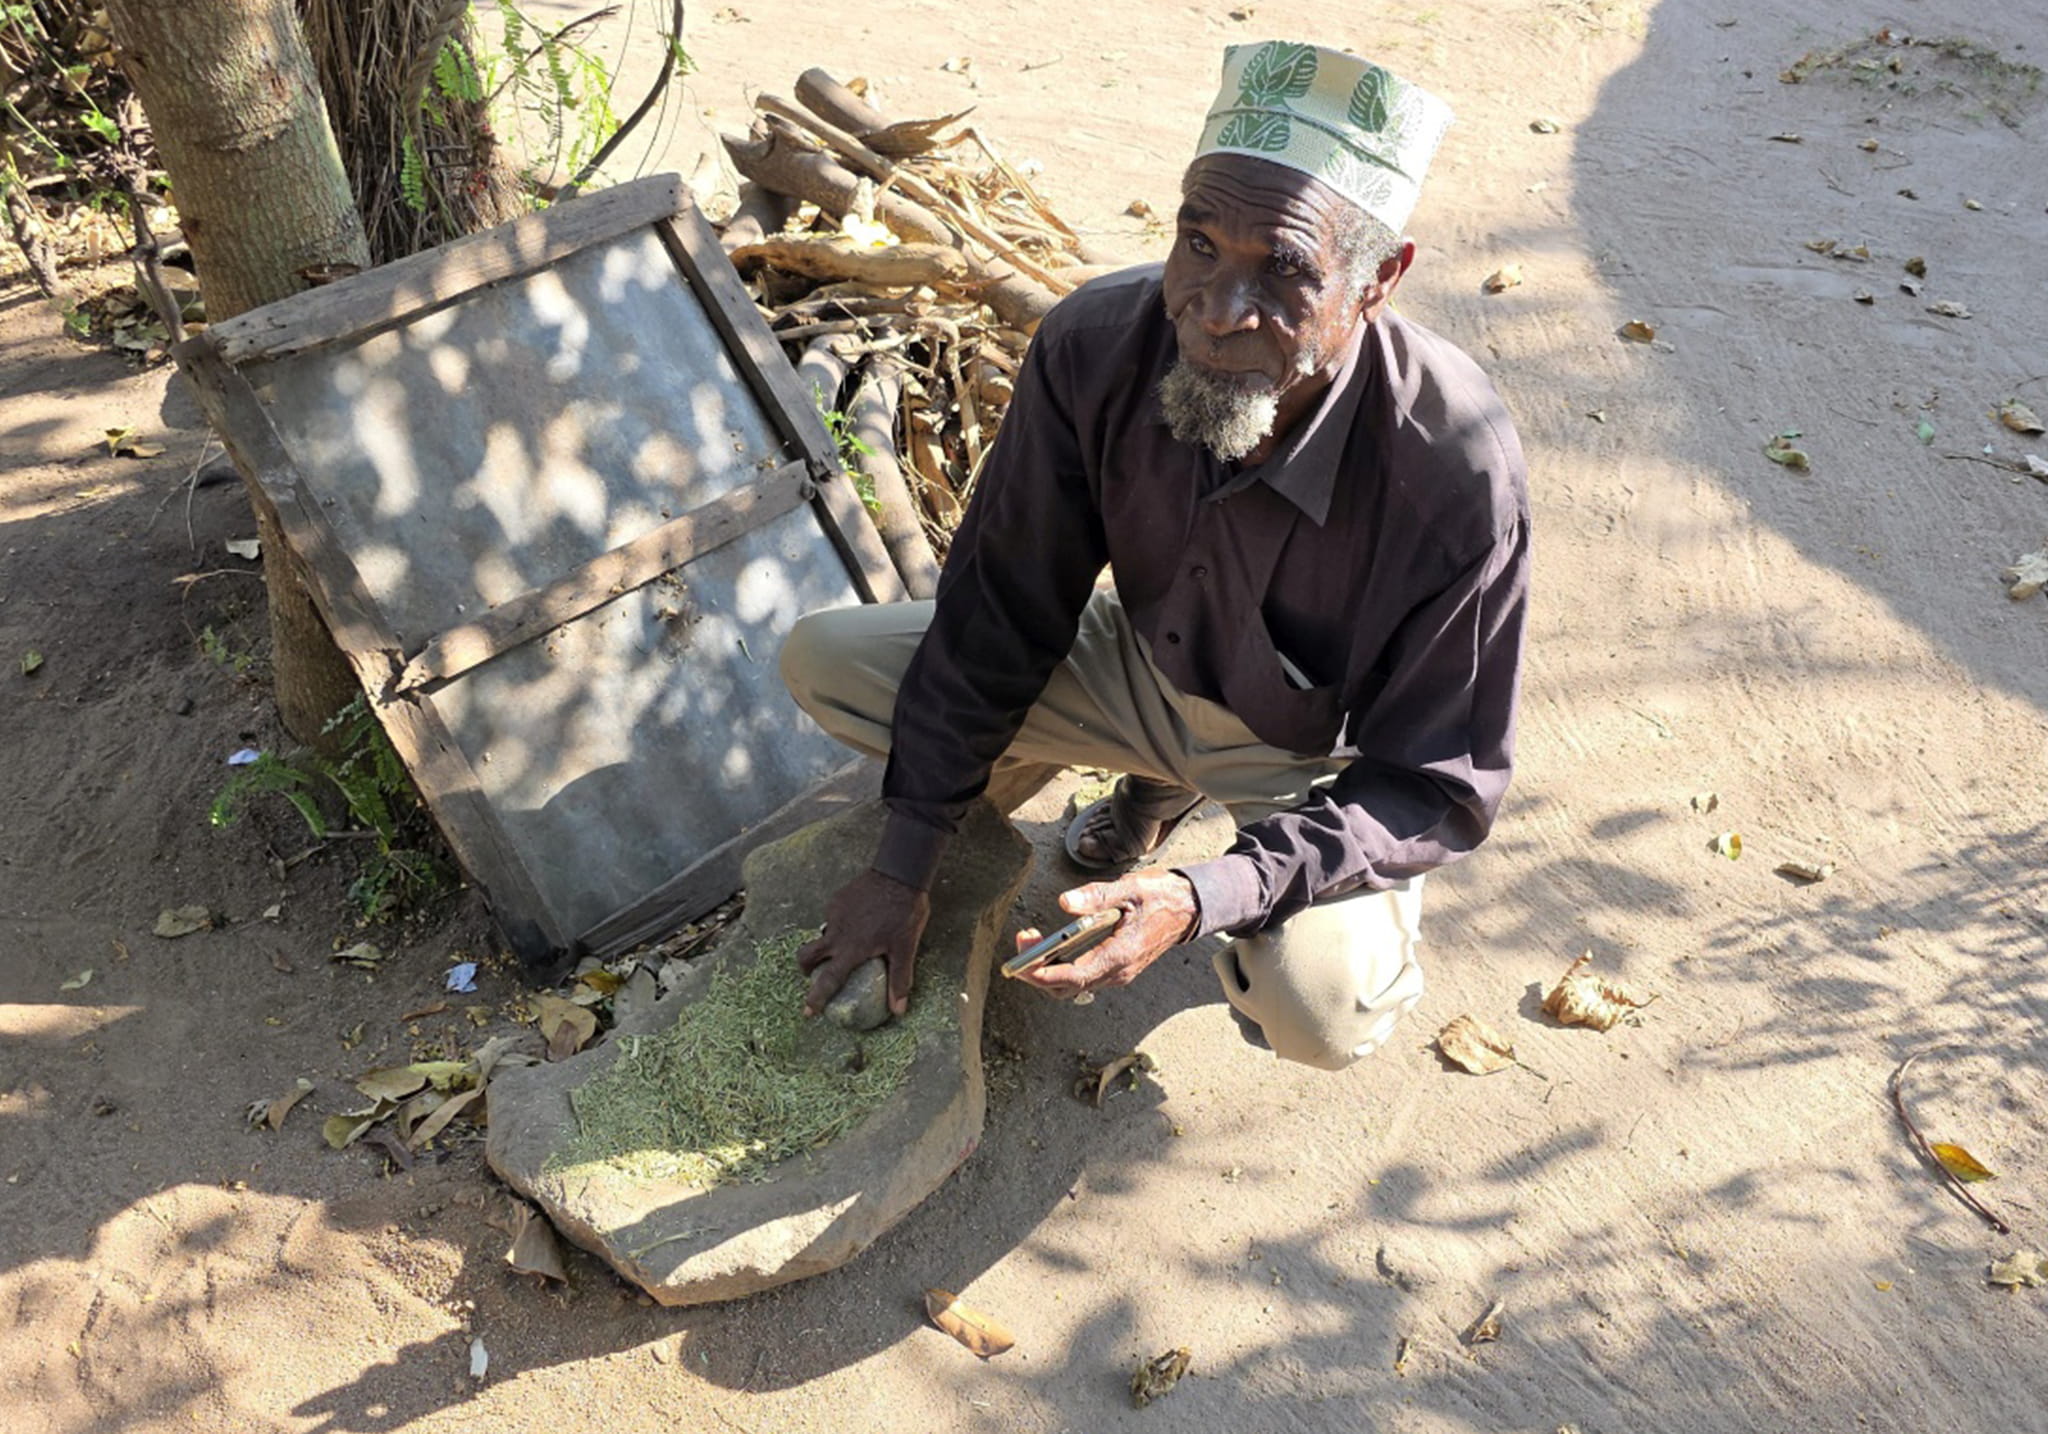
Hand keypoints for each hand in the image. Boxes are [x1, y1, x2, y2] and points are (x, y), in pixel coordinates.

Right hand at [797, 868, 930, 1017]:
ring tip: (847, 945)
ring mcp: (834, 914)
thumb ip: (899, 979)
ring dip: (827, 944)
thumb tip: (899, 1010)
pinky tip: (858, 922)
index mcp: (852, 949)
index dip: (817, 998)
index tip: (808, 1012)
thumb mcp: (905, 948)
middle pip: (807, 955)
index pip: (829, 980)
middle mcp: (837, 933)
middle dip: (806, 967)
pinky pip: (833, 917)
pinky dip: (840, 925)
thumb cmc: (904, 912)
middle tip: (814, 974)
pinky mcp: (837, 899)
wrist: (899, 874)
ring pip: (822, 934)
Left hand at [1012, 867, 1197, 1001]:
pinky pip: (1082, 977)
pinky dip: (1060, 966)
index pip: (1075, 976)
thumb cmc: (1162, 897)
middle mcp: (1118, 971)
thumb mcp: (1130, 888)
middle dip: (1037, 971)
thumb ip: (1096, 896)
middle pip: (1067, 987)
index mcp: (1121, 955)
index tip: (1022, 964)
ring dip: (1047, 969)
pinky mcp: (1116, 968)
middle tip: (1022, 943)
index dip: (1044, 974)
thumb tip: (1065, 903)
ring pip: (1073, 985)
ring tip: (1031, 941)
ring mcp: (1117, 973)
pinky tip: (1051, 945)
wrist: (1189, 907)